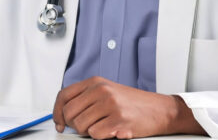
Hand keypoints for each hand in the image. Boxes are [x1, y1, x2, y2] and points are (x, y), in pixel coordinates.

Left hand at [53, 76, 204, 138]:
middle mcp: (101, 91)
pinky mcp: (118, 120)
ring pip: (80, 126)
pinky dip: (101, 136)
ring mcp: (110, 105)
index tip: (59, 123)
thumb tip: (64, 113)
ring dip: (88, 132)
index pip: (64, 95)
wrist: (160, 110)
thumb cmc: (134, 103)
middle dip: (74, 125)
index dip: (56, 112)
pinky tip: (111, 130)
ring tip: (102, 127)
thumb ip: (87, 98)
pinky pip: (95, 134)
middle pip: (69, 113)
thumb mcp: (108, 91)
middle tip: (85, 127)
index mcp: (95, 82)